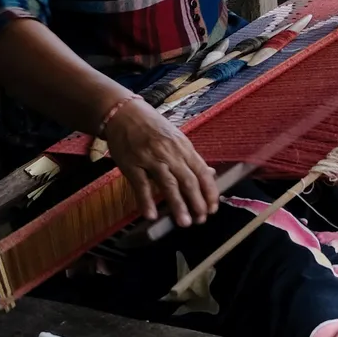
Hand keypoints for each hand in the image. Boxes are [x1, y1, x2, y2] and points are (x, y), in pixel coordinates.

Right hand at [101, 95, 219, 227]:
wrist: (124, 114)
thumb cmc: (153, 128)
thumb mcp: (177, 139)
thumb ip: (191, 158)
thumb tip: (210, 174)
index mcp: (184, 148)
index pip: (202, 172)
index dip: (209, 192)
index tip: (213, 209)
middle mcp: (171, 154)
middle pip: (188, 180)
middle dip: (197, 202)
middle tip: (201, 220)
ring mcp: (151, 159)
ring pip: (168, 184)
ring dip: (178, 205)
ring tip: (184, 223)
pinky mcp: (132, 164)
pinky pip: (141, 184)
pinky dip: (146, 201)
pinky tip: (151, 215)